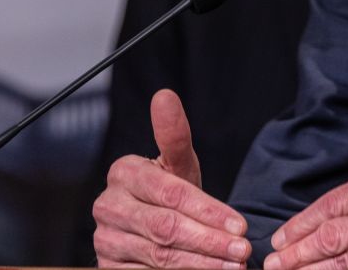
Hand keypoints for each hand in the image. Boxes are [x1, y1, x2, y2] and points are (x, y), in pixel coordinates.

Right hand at [93, 89, 251, 267]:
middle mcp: (107, 206)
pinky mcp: (107, 268)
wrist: (154, 225)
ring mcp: (105, 240)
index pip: (171, 194)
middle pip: (165, 228)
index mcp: (123, 173)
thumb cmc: (170, 190)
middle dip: (209, 240)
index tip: (241, 225)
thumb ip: (175, 135)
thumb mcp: (178, 164)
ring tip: (233, 266)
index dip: (208, 211)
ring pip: (159, 255)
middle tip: (242, 250)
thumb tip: (165, 96)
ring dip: (201, 263)